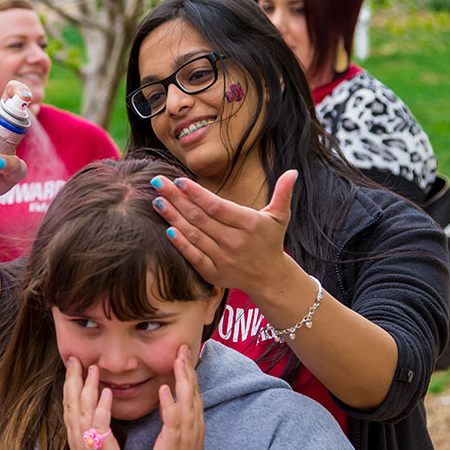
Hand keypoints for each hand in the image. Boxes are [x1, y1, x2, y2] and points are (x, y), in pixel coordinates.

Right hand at [63, 357, 136, 449]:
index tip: (73, 364)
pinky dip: (102, 407)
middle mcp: (77, 439)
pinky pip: (99, 425)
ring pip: (83, 410)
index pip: (69, 406)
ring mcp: (86, 445)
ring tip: (92, 368)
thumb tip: (94, 417)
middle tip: (74, 358)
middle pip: (71, 403)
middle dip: (72, 379)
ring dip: (87, 387)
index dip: (70, 384)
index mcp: (76, 438)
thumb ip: (92, 434)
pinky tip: (106, 393)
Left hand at [138, 344, 204, 449]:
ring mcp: (187, 438)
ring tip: (178, 360)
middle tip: (184, 347)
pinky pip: (173, 421)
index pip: (194, 395)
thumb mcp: (176, 444)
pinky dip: (170, 404)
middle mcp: (194, 429)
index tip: (184, 355)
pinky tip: (164, 389)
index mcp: (193, 428)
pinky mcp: (174, 447)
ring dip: (183, 379)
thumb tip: (170, 404)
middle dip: (189, 370)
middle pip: (194, 393)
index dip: (190, 375)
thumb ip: (175, 424)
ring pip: (188, 402)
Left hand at [150, 170, 297, 295]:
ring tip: (157, 201)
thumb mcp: (280, 217)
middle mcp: (235, 242)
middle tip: (158, 183)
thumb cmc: (270, 242)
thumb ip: (283, 194)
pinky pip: (193, 256)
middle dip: (176, 199)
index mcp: (249, 224)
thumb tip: (292, 171)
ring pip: (193, 235)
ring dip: (172, 217)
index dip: (196, 193)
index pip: (217, 206)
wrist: (270, 279)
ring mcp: (223, 259)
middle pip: (200, 218)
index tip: (178, 180)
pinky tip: (166, 228)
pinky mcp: (213, 273)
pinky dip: (179, 243)